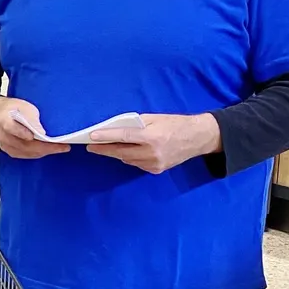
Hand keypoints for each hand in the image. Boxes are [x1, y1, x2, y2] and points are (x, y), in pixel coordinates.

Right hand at [0, 97, 70, 159]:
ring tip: (60, 148)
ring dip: (45, 151)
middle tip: (62, 146)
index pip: (11, 127)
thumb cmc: (16, 109)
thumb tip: (41, 132)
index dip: (22, 132)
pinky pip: (27, 155)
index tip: (36, 135)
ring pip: (27, 152)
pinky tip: (49, 150)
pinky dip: (39, 153)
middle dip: (45, 147)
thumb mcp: (25, 107)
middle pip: (23, 144)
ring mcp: (5, 145)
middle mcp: (2, 135)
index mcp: (3, 119)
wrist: (2, 115)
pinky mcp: (11, 152)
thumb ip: (32, 118)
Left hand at [86, 113, 221, 174]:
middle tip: (90, 146)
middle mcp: (153, 152)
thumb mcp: (155, 118)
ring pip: (127, 159)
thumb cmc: (175, 124)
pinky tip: (127, 151)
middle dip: (104, 149)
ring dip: (116, 153)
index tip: (92, 137)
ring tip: (105, 147)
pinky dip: (129, 157)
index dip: (106, 137)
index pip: (124, 137)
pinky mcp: (157, 170)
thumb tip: (115, 128)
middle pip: (121, 152)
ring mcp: (155, 163)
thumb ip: (135, 124)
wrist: (197, 138)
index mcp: (152, 136)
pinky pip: (136, 164)